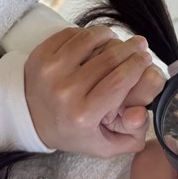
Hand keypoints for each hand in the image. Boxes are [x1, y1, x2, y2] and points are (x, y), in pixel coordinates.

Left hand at [24, 26, 163, 156]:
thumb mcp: (104, 145)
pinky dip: (88, 34)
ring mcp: (51, 70)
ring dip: (110, 35)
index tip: (146, 58)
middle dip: (131, 48)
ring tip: (117, 39)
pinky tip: (95, 40)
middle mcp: (66, 92)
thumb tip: (142, 111)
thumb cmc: (72, 130)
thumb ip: (132, 134)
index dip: (138, 65)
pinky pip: (72, 34)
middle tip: (140, 45)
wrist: (30, 118)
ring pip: (90, 39)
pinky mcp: (41, 54)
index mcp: (83, 115)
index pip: (119, 81)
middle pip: (109, 58)